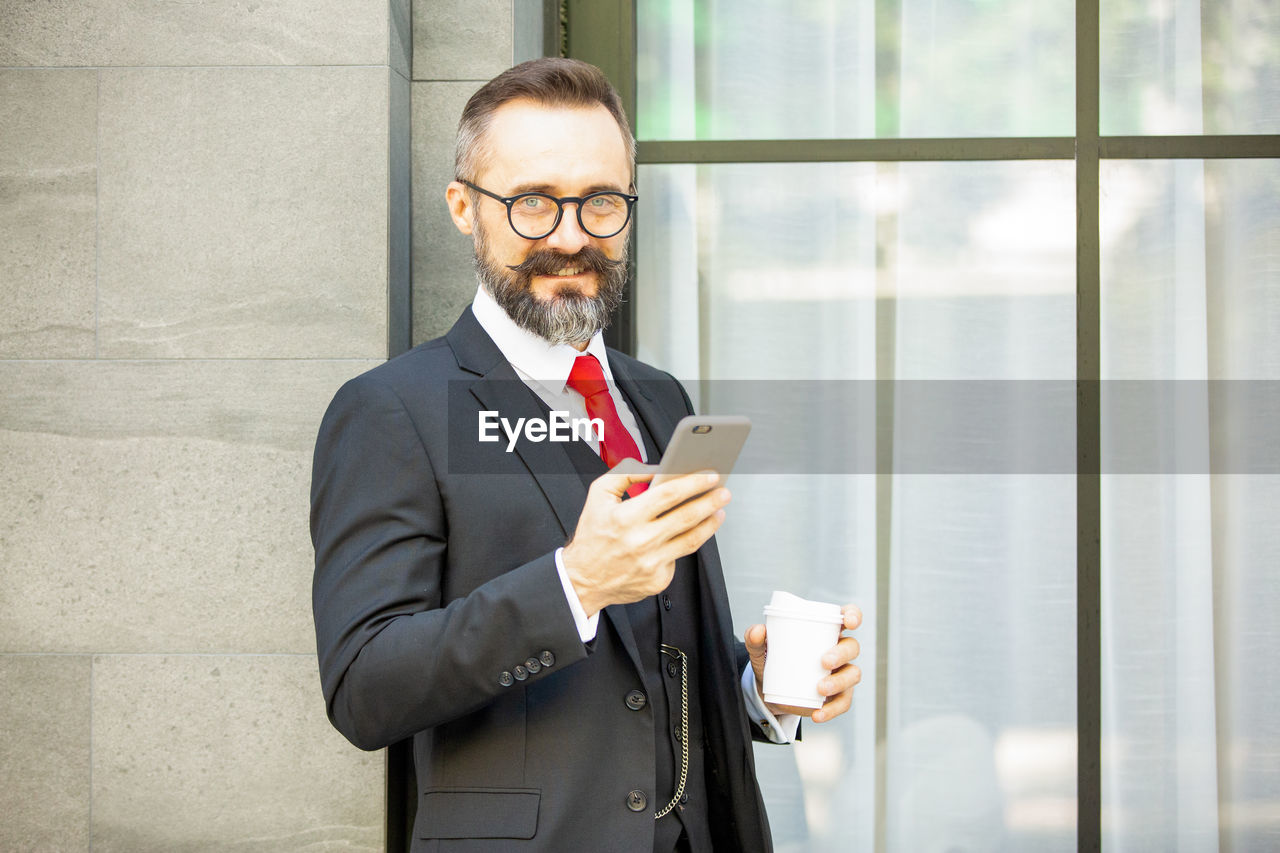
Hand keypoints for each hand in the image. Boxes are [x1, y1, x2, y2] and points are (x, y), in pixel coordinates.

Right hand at [561, 460, 730, 616]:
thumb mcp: (599, 495)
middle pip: (687, 516)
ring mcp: (651, 563)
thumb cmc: (592, 536)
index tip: (709, 476)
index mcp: (626, 517)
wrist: (582, 580)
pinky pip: (678, 558)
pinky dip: (684, 545)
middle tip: (723, 492)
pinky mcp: (658, 580)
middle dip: (710, 501)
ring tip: (719, 511)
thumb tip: (658, 468)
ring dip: (710, 523)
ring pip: (691, 540)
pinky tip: (688, 535)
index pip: (668, 494)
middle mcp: (640, 541)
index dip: (693, 483)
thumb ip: (627, 474)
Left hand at [745, 603, 862, 722]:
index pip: (846, 617)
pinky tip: (818, 713)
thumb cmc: (772, 661)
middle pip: (852, 647)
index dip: (853, 615)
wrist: (769, 692)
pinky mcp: (837, 696)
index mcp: (824, 631)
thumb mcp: (760, 650)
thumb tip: (758, 631)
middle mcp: (837, 650)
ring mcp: (840, 674)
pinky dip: (832, 709)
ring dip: (839, 682)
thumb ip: (755, 638)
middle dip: (842, 653)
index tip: (849, 622)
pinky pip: (843, 702)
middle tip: (823, 661)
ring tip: (820, 689)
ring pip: (853, 674)